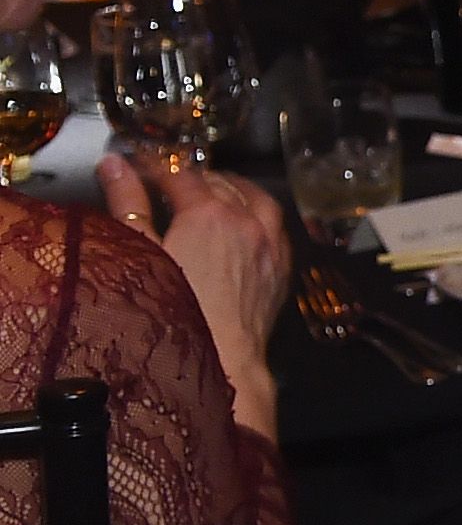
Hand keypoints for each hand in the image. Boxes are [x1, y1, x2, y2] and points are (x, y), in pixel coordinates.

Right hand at [100, 156, 288, 433]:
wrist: (220, 360)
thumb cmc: (171, 312)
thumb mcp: (138, 251)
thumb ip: (128, 202)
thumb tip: (116, 165)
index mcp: (208, 213)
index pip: (180, 173)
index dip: (157, 165)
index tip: (141, 164)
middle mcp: (246, 222)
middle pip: (220, 182)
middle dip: (192, 175)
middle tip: (169, 178)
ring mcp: (270, 244)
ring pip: (255, 198)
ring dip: (232, 187)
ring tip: (211, 189)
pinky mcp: (281, 267)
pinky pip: (276, 225)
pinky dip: (259, 213)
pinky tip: (246, 220)